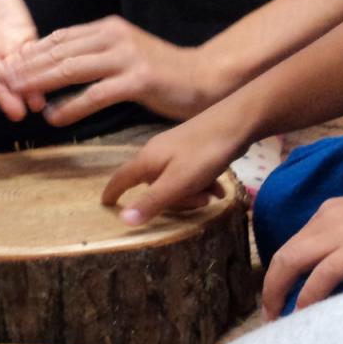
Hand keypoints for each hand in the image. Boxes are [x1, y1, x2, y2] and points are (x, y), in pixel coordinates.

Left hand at [0, 15, 213, 124]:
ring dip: (40, 83)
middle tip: (1, 81)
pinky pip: (95, 94)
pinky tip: (53, 118)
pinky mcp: (138, 80)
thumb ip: (94, 55)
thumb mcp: (123, 54)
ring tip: (18, 96)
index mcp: (108, 28)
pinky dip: (71, 107)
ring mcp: (126, 57)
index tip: (7, 67)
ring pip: (71, 68)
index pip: (59, 38)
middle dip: (27, 67)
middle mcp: (114, 37)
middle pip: (59, 51)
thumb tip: (57, 64)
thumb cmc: (161, 72)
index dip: (31, 53)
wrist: (205, 78)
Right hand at [101, 109, 245, 223]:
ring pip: (173, 181)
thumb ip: (151, 202)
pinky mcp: (190, 148)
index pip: (120, 178)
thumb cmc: (204, 154)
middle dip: (175, 201)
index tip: (105, 205)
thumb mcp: (177, 183)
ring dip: (192, 194)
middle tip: (199, 202)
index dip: (112, 193)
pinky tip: (218, 188)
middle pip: (153, 186)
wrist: (236, 122)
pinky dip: (200, 183)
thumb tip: (122, 220)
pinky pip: (188, 173)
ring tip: (214, 195)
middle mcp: (155, 153)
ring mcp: (173, 150)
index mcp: (146, 161)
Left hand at [261, 175, 342, 319]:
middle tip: (269, 315)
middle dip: (271, 287)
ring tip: (278, 319)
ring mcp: (340, 232)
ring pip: (292, 263)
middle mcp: (325, 220)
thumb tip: (338, 269)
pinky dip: (308, 295)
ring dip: (279, 293)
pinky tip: (304, 313)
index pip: (292, 246)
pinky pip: (323, 275)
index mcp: (327, 214)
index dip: (280, 274)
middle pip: (284, 256)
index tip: (278, 297)